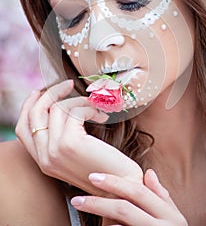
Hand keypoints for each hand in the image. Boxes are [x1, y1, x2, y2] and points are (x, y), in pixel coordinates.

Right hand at [15, 80, 142, 194]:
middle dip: (51, 93)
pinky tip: (101, 116)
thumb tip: (59, 105)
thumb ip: (60, 136)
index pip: (22, 128)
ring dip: (79, 101)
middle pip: (35, 113)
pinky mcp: (70, 143)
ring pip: (58, 108)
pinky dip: (89, 108)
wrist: (120, 184)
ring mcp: (55, 150)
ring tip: (94, 107)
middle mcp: (44, 156)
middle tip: (68, 84)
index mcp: (42, 160)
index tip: (39, 91)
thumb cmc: (102, 165)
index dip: (28, 106)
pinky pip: (75, 111)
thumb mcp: (73, 153)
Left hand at [71, 169, 187, 225]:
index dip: (114, 182)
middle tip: (77, 198)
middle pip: (124, 209)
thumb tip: (149, 172)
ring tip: (81, 210)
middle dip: (98, 201)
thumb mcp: (173, 217)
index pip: (138, 192)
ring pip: (119, 225)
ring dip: (99, 217)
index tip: (93, 176)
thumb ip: (162, 196)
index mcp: (170, 214)